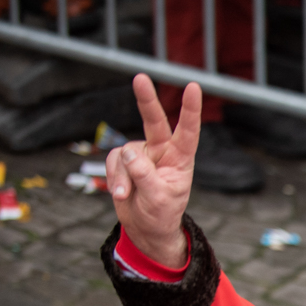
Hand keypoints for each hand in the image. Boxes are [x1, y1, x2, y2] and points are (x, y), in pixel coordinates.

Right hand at [106, 75, 199, 269]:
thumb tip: (129, 152)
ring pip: (125, 153)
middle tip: (140, 78)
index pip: (188, 132)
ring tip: (126, 195)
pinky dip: (113, 177)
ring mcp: (141, 154)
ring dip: (122, 175)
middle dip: (146, 100)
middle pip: (154, 122)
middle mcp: (162, 151)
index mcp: (181, 159)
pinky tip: (120, 193)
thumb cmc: (161, 214)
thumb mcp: (158, 200)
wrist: (146, 228)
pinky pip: (113, 161)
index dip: (190, 110)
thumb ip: (145, 176)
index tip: (193, 87)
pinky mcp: (124, 161)